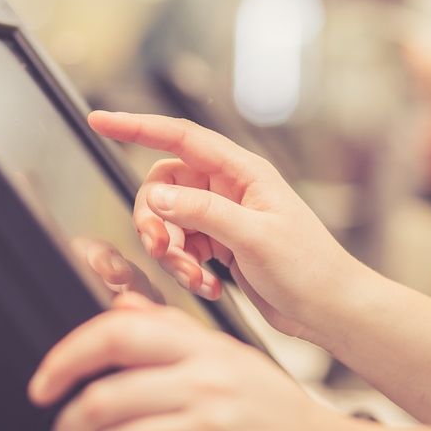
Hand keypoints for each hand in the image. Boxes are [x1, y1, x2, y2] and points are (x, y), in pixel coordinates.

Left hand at [28, 294, 355, 430]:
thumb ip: (172, 332)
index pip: (116, 334)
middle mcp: (203, 381)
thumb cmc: (270, 402)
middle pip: (104, 399)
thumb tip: (121, 308)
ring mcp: (210, 427)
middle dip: (68, 428)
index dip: (65, 357)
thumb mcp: (225, 353)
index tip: (43, 383)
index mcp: (200, 346)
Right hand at [88, 111, 361, 343]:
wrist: (330, 310)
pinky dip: (186, 268)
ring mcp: (224, 216)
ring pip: (169, 221)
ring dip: (173, 252)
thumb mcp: (253, 237)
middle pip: (163, 186)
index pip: (179, 138)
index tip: (99, 120)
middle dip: (154, 219)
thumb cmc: (309, 268)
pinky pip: (183, 247)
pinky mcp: (222, 244)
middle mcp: (229, 188)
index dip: (136, 126)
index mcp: (242, 172)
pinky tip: (209, 286)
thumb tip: (156, 196)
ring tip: (196, 276)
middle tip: (162, 249)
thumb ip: (203, 212)